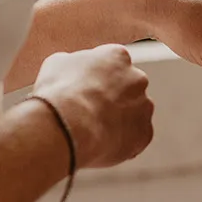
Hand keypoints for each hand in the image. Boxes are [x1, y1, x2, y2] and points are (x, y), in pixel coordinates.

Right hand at [31, 45, 153, 168]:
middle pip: (127, 88)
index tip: (84, 90)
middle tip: (89, 113)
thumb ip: (73, 64)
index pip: (112, 64)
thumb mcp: (56, 65)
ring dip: (118, 121)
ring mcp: (144, 106)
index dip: (96, 79)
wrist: (68, 126)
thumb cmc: (59, 93)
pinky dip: (122, 143)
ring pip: (133, 114)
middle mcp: (137, 78)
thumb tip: (71, 69)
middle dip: (112, 99)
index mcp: (117, 56)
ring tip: (92, 132)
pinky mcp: (145, 133)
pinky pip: (135, 138)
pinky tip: (101, 145)